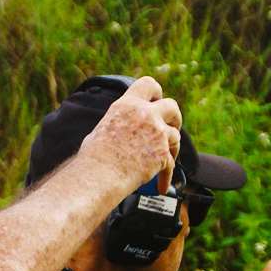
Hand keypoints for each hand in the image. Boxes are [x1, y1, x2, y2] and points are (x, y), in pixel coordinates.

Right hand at [77, 76, 181, 191]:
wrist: (99, 175)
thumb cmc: (94, 157)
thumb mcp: (102, 129)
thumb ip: (118, 124)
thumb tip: (120, 130)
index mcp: (127, 105)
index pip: (148, 84)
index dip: (156, 93)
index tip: (156, 102)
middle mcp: (145, 114)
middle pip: (172, 106)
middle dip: (174, 117)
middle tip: (170, 127)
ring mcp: (157, 133)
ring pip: (176, 135)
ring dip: (172, 147)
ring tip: (166, 158)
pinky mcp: (163, 153)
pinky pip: (171, 164)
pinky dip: (167, 176)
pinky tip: (162, 185)